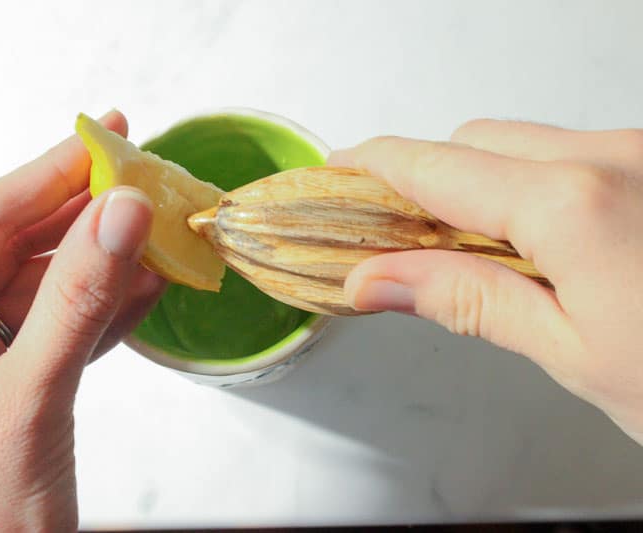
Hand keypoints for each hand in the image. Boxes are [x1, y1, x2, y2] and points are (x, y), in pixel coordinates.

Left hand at [0, 110, 165, 530]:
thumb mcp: (30, 400)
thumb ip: (78, 300)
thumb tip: (120, 214)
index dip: (47, 176)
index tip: (105, 141)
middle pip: (13, 246)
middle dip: (82, 214)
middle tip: (140, 176)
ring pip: (43, 284)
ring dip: (103, 260)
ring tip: (159, 227)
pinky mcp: (6, 380)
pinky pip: (58, 325)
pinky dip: (104, 306)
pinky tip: (147, 283)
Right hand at [330, 120, 642, 443]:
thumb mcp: (574, 354)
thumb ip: (467, 300)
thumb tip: (378, 279)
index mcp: (574, 205)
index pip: (435, 167)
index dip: (372, 165)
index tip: (335, 175)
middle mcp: (615, 155)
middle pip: (478, 141)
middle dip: (427, 179)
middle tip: (399, 239)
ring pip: (529, 143)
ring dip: (483, 185)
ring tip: (477, 255)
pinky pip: (577, 153)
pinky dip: (534, 186)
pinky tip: (543, 244)